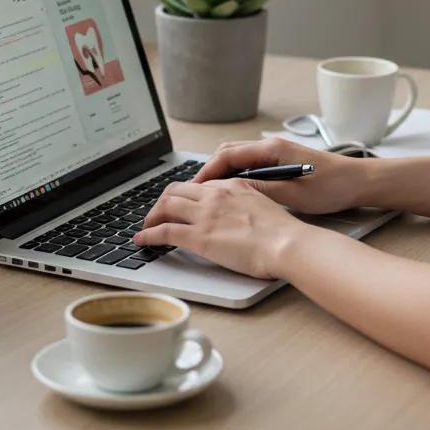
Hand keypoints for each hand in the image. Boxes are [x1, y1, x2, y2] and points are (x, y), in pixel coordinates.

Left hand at [134, 178, 307, 278]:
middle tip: (158, 214)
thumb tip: (243, 215)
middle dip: (163, 202)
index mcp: (233, 186)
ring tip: (147, 226)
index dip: (186, 197)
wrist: (286, 244)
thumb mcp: (265, 207)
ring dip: (152, 216)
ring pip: (166, 206)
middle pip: (176, 190)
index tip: (182, 206)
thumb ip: (249, 204)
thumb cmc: (283, 233)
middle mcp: (215, 195)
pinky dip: (149, 234)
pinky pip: (164, 231)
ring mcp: (205, 214)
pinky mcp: (198, 236)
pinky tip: (142, 239)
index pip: (200, 186)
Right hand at [191, 137, 367, 214]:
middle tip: (197, 194)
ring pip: (238, 159)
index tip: (195, 189)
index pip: (227, 155)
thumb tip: (232, 191)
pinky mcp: (282, 161)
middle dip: (210, 172)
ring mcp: (277, 152)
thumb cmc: (333, 186)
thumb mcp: (295, 195)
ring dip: (223, 174)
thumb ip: (262, 190)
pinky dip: (237, 176)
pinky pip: (251, 165)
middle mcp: (272, 146)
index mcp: (273, 149)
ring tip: (210, 196)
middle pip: (228, 153)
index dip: (207, 173)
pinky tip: (235, 193)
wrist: (360, 181)